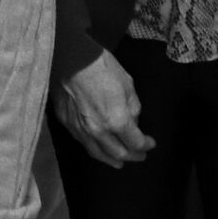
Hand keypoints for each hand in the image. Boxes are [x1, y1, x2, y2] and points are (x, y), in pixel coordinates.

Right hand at [55, 50, 153, 166]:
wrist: (71, 56)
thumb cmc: (103, 66)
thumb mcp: (127, 84)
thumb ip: (133, 107)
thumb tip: (133, 121)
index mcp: (117, 121)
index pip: (135, 143)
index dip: (146, 145)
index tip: (151, 143)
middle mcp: (99, 131)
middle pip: (118, 153)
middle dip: (132, 156)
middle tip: (139, 155)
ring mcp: (80, 129)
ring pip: (98, 153)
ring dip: (111, 159)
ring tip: (119, 162)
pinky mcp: (66, 122)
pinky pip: (82, 141)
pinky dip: (93, 147)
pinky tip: (97, 147)